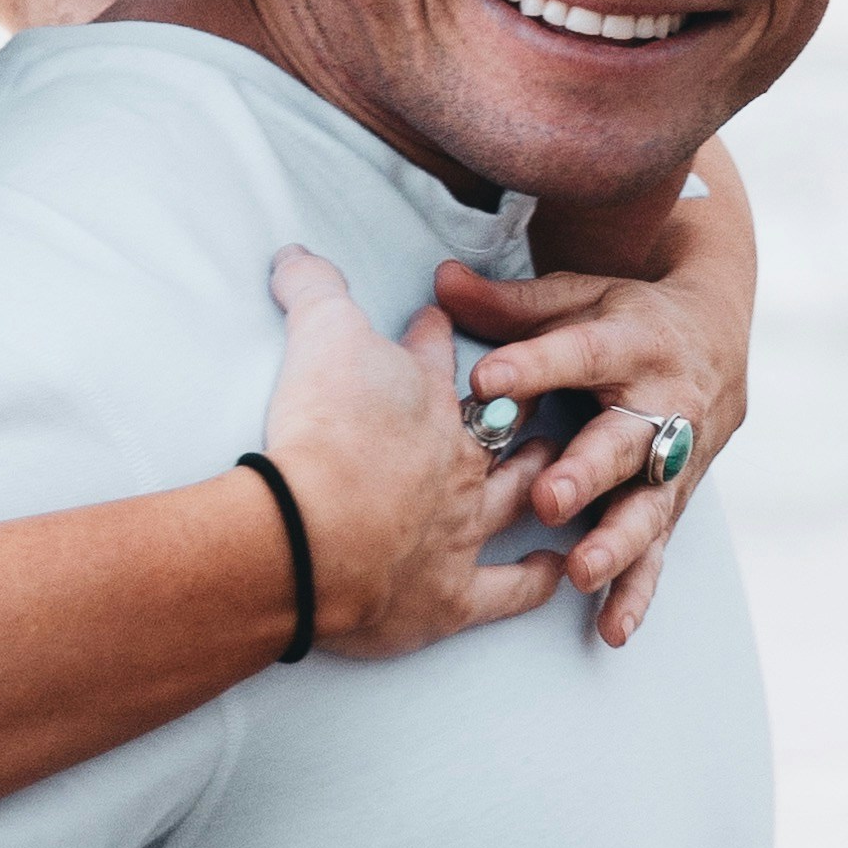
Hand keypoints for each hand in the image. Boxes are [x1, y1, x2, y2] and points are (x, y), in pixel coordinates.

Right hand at [258, 249, 564, 659]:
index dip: (434, 335)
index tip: (439, 320)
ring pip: (513, 497)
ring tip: (550, 463)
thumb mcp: (316, 337)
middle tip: (528, 395)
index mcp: (423, 399)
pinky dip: (534, 580)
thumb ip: (309, 290)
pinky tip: (553, 570)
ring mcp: (461, 529)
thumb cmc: (323, 430)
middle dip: (515, 407)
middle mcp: (456, 461)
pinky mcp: (452, 596)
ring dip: (533, 479)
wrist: (317, 531)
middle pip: (495, 426)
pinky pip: (510, 589)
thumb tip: (293, 251)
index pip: (435, 356)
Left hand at [433, 247, 745, 646]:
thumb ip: (510, 304)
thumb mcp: (577, 298)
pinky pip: (659, 551)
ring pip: (647, 505)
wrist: (714, 336)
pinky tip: (611, 629)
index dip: (534, 365)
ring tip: (580, 570)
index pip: (580, 352)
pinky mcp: (674, 500)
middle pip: (624, 441)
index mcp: (631, 342)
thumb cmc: (624, 318)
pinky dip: (638, 591)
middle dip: (587, 472)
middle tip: (546, 498)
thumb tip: (441, 282)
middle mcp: (662, 403)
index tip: (485, 378)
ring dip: (615, 542)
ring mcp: (673, 459)